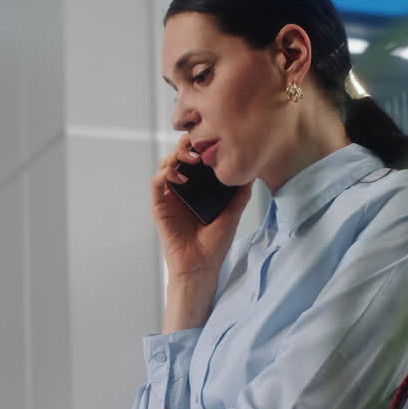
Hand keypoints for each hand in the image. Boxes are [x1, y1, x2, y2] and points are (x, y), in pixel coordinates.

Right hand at [151, 132, 251, 281]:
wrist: (201, 266)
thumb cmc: (214, 245)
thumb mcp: (233, 214)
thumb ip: (240, 194)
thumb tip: (251, 173)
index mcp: (197, 189)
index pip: (194, 159)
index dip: (199, 146)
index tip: (213, 142)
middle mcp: (182, 190)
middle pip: (177, 156)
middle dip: (186, 145)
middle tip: (199, 147)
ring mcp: (169, 197)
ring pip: (165, 165)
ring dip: (175, 156)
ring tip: (192, 160)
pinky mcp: (159, 207)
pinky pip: (156, 183)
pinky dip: (165, 174)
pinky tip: (181, 178)